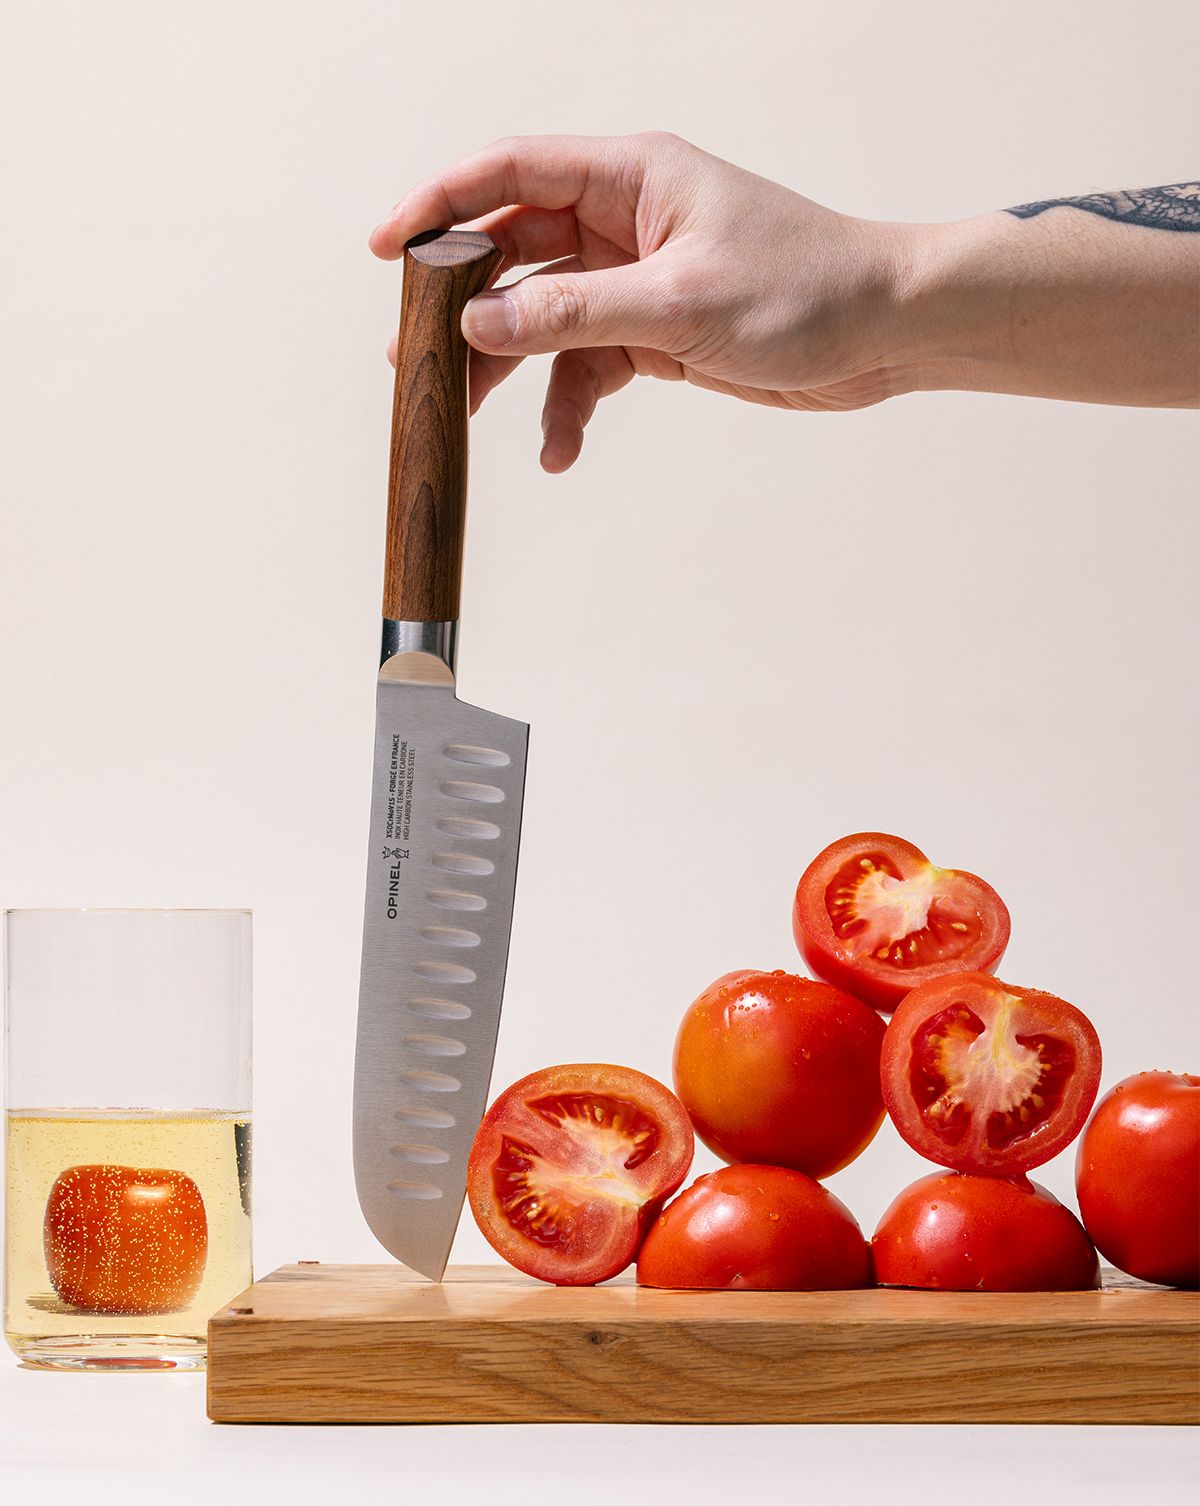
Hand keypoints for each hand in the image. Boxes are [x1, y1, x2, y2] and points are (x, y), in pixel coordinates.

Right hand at [370, 133, 908, 470]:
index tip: (386, 249)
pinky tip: (560, 452)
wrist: (884, 334)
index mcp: (632, 177)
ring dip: (508, 368)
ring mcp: (637, 279)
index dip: (440, 204)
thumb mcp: (677, 302)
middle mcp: (626, 221)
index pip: (510, 173)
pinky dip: (569, 408)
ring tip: (464, 416)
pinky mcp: (655, 333)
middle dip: (463, 306)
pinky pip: (587, 366)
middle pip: (515, 252)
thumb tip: (480, 326)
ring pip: (543, 318)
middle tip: (414, 357)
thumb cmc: (805, 289)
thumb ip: (573, 313)